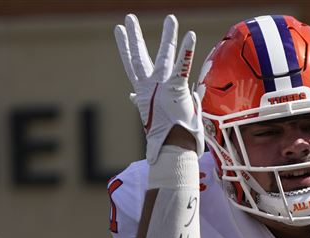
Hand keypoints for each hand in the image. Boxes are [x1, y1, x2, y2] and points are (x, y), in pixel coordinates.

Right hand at [114, 14, 203, 162]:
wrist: (173, 147)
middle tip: (129, 17)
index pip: (132, 65)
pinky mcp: (176, 88)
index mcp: (144, 92)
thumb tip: (131, 96)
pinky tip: (190, 35)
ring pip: (164, 56)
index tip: (119, 30)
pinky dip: (186, 51)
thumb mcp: (152, 115)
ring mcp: (162, 87)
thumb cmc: (166, 136)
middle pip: (140, 57)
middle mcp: (150, 87)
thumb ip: (142, 101)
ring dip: (168, 37)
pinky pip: (182, 66)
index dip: (125, 47)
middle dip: (135, 37)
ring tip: (171, 18)